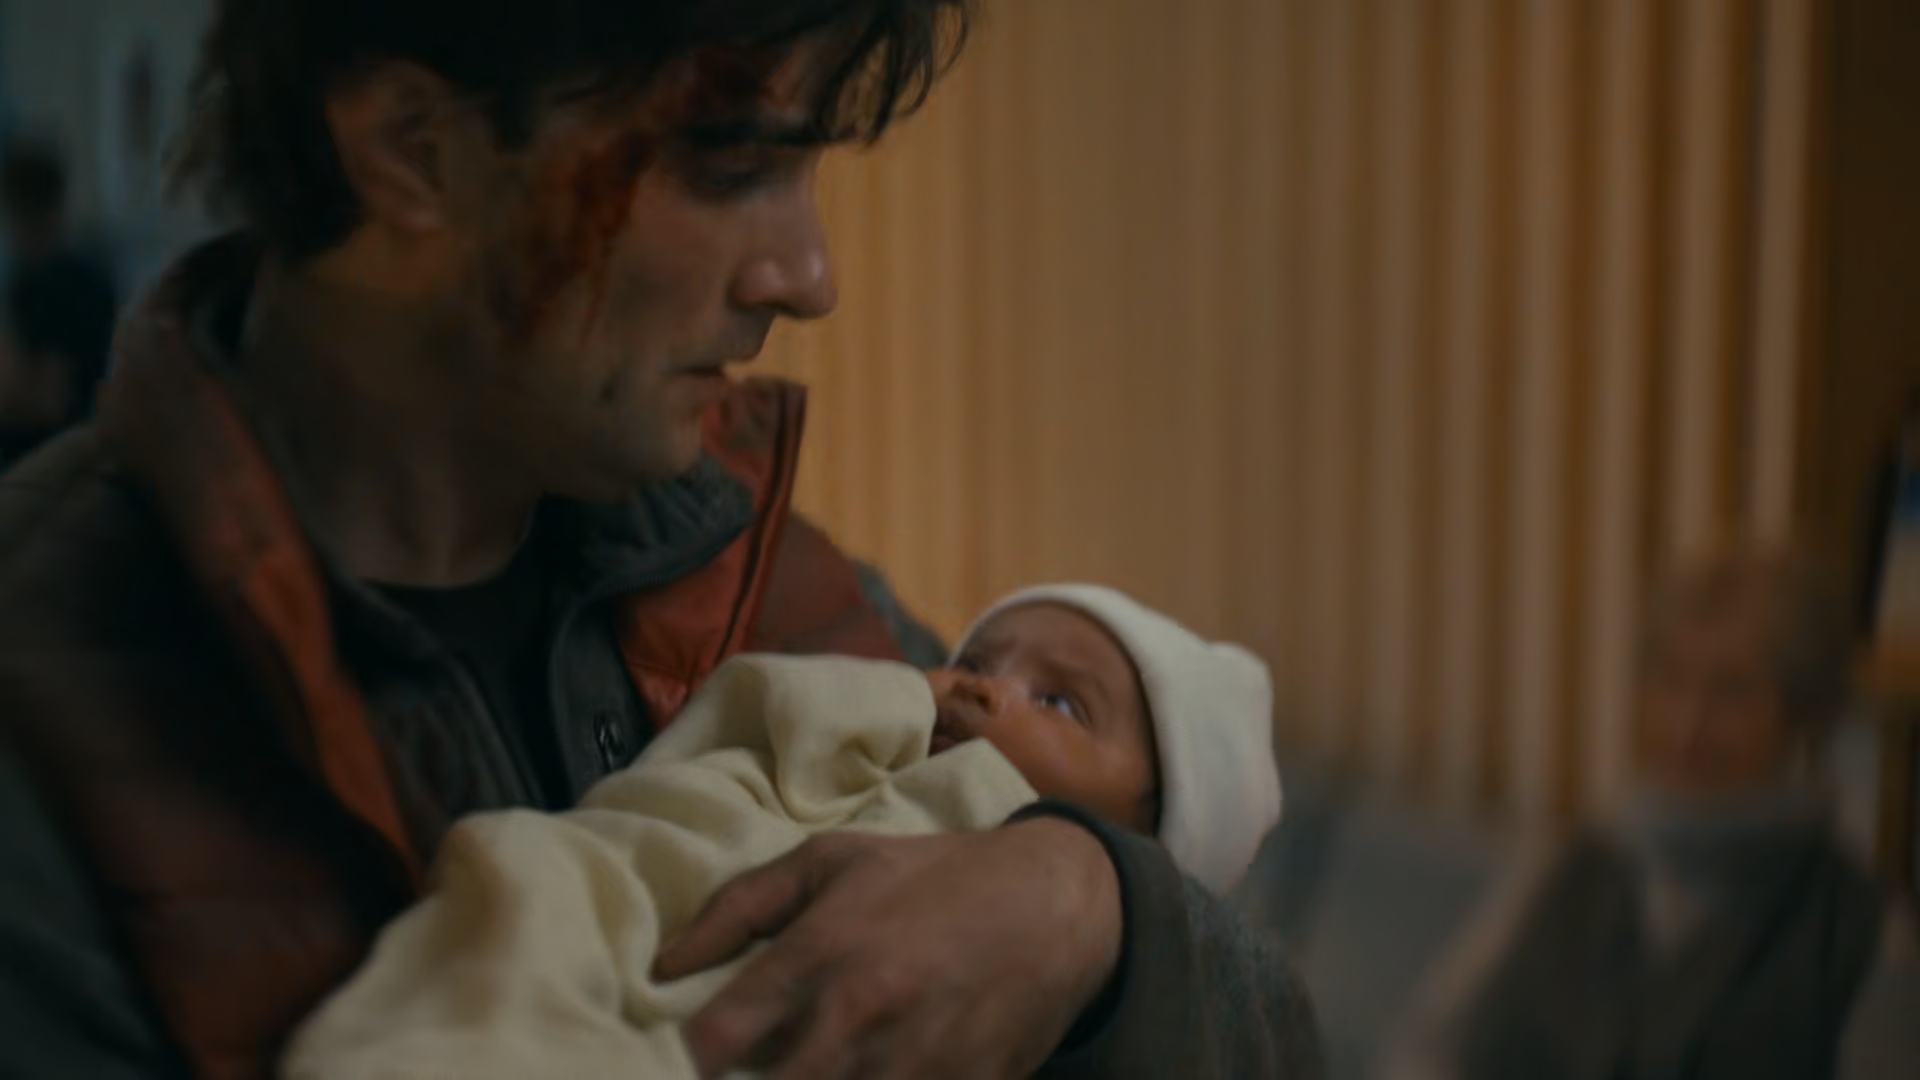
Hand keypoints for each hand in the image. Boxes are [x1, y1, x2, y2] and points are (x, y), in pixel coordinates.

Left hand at [654, 817, 1122, 1078]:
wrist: (1051, 903)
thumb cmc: (928, 877)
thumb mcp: (830, 861)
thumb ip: (738, 906)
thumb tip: (663, 964)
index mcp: (821, 951)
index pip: (715, 1040)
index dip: (685, 1063)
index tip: (681, 1063)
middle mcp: (861, 1014)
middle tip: (749, 1072)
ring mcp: (915, 1065)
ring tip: (814, 1065)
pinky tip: (870, 1074)